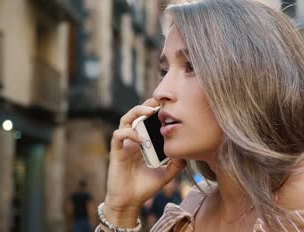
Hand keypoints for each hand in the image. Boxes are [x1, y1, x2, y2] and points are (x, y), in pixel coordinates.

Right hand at [103, 98, 185, 224]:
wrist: (130, 202)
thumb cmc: (145, 187)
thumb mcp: (166, 174)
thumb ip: (176, 164)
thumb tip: (187, 153)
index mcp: (145, 141)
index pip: (148, 120)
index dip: (156, 110)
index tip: (169, 105)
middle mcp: (134, 139)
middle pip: (137, 114)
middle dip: (147, 105)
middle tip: (160, 101)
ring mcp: (124, 144)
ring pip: (126, 119)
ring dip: (137, 112)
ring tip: (150, 111)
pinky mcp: (116, 151)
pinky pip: (118, 135)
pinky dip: (129, 133)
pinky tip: (141, 139)